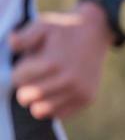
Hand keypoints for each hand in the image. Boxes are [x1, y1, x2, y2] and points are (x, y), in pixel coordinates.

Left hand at [9, 2, 113, 119]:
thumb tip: (12, 43)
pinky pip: (59, 114)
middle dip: (24, 87)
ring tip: (42, 88)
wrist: (96, 32)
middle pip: (27, 97)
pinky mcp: (87, 98)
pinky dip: (52, 107)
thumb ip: (24, 36)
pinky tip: (55, 93)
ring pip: (41, 111)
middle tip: (32, 78)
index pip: (18, 80)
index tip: (28, 64)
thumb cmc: (64, 29)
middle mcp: (68, 80)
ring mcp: (79, 91)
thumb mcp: (43, 25)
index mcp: (54, 63)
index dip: (18, 72)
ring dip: (36, 100)